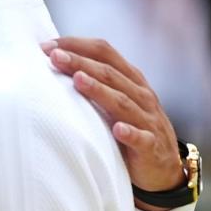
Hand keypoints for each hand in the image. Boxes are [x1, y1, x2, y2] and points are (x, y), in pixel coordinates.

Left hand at [41, 37, 185, 210]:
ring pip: (123, 102)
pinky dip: (130, 133)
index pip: (105, 53)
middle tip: (55, 56)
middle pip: (109, 73)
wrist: (163, 165)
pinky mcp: (151, 147)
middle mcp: (141, 95)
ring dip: (100, 90)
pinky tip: (117, 129)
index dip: (77, 46)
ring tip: (78, 80)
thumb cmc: (131, 124)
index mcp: (130, 79)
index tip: (47, 46)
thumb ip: (94, 80)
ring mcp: (148, 121)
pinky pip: (142, 139)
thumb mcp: (116, 98)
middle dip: (81, 62)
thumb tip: (54, 60)